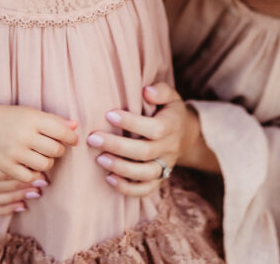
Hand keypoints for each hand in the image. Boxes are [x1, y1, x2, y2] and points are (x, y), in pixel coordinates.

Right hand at [0, 103, 78, 183]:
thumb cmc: (13, 118)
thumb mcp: (33, 113)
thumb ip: (55, 120)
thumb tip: (76, 126)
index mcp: (32, 119)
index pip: (62, 132)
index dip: (71, 138)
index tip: (71, 140)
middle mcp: (23, 135)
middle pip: (56, 150)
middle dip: (59, 150)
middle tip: (53, 147)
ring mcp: (14, 152)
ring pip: (45, 165)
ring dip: (48, 162)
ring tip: (42, 155)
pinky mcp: (6, 166)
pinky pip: (30, 177)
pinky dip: (35, 174)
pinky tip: (32, 166)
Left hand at [86, 82, 194, 196]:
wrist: (186, 135)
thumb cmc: (169, 111)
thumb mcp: (171, 96)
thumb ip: (161, 91)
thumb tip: (147, 91)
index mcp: (172, 126)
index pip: (154, 128)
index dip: (132, 123)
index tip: (109, 114)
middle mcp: (169, 148)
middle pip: (145, 152)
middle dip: (117, 147)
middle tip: (93, 139)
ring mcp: (165, 166)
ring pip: (145, 173)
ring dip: (120, 168)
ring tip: (99, 159)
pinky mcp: (159, 178)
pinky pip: (146, 189)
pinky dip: (127, 188)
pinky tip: (109, 179)